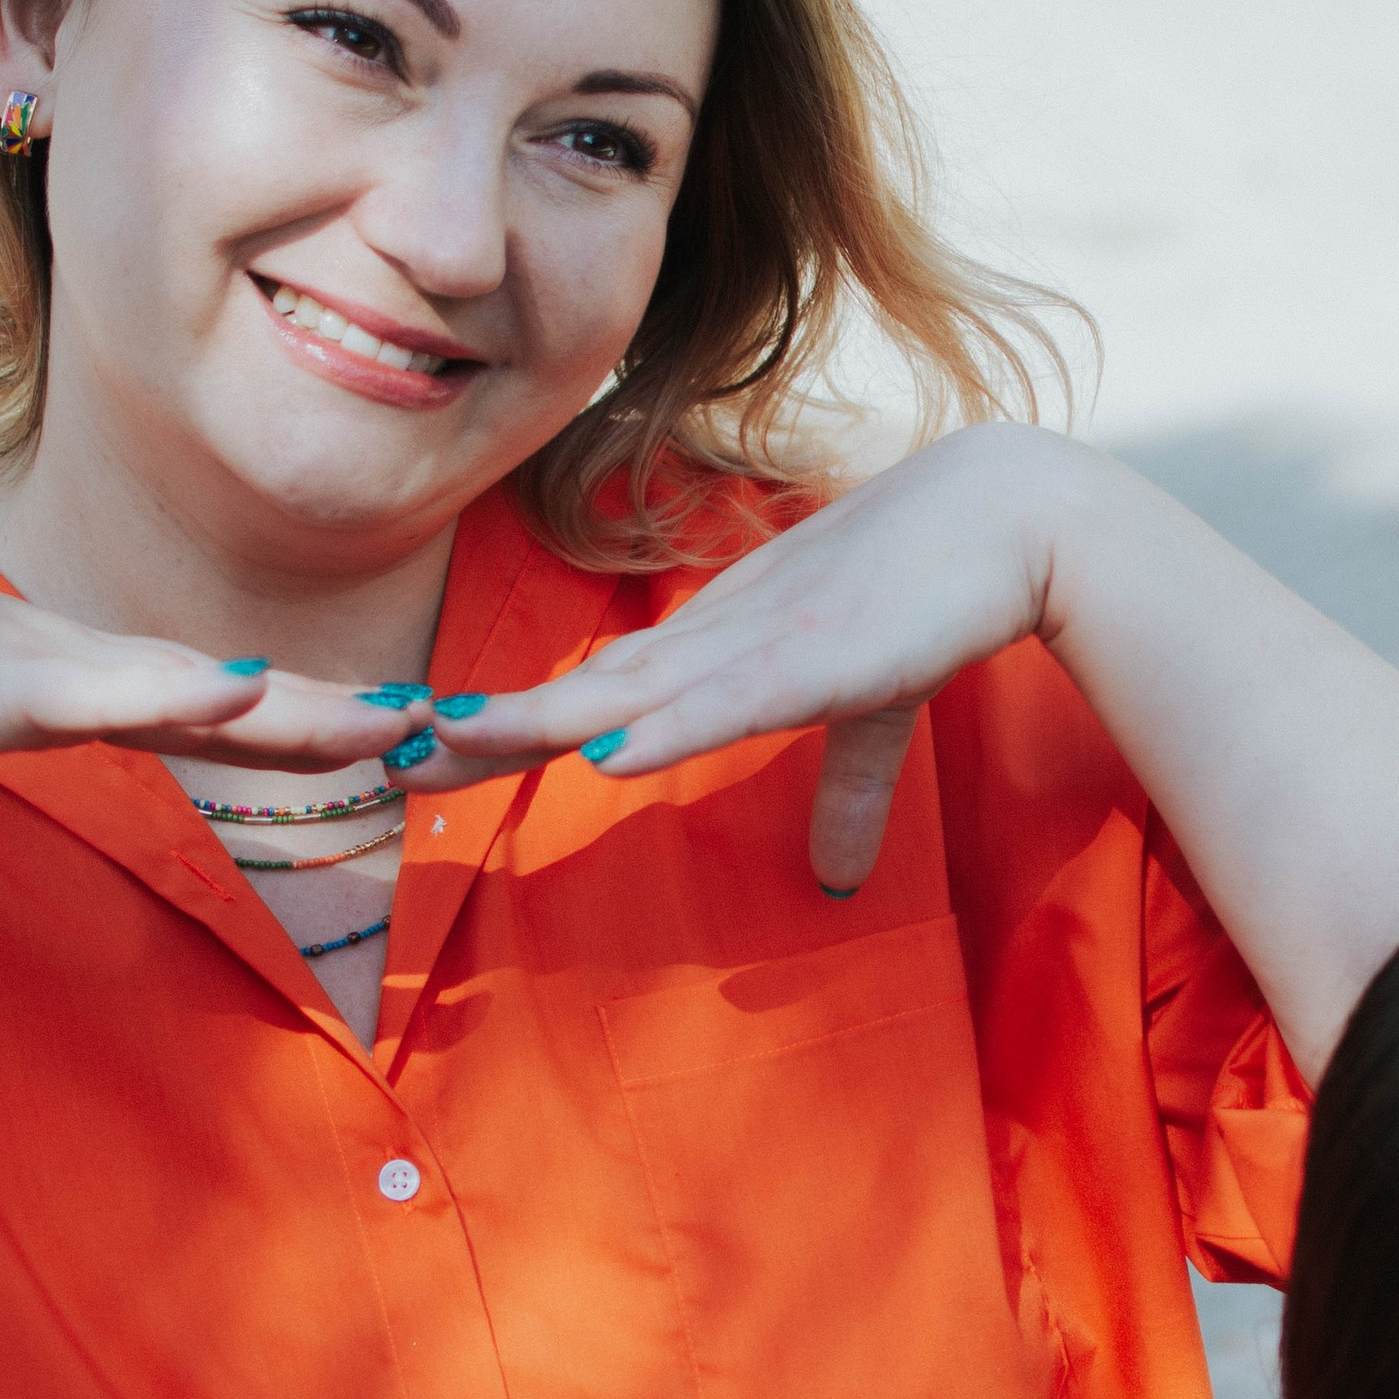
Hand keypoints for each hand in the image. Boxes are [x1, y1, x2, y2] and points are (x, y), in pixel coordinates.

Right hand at [0, 521, 424, 971]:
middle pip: (236, 698)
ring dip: (297, 709)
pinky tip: (251, 693)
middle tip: (429, 731)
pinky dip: (185, 691)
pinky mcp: (7, 678)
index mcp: (60, 687)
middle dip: (331, 718)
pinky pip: (114, 686)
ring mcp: (53, 664)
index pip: (205, 712)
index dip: (289, 727)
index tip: (368, 737)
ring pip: (204, 688)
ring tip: (388, 722)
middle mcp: (79, 665)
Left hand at [388, 424, 1071, 896]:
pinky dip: (665, 729)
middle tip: (383, 758)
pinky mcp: (822, 661)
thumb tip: (841, 881)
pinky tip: (605, 754)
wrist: (1015, 517)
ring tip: (449, 749)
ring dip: (539, 725)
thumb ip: (848, 791)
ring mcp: (762, 647)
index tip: (429, 753)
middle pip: (579, 697)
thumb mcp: (874, 708)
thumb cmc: (939, 596)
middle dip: (483, 732)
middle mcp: (716, 642)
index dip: (510, 726)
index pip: (594, 698)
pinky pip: (729, 703)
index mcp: (718, 650)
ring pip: (630, 695)